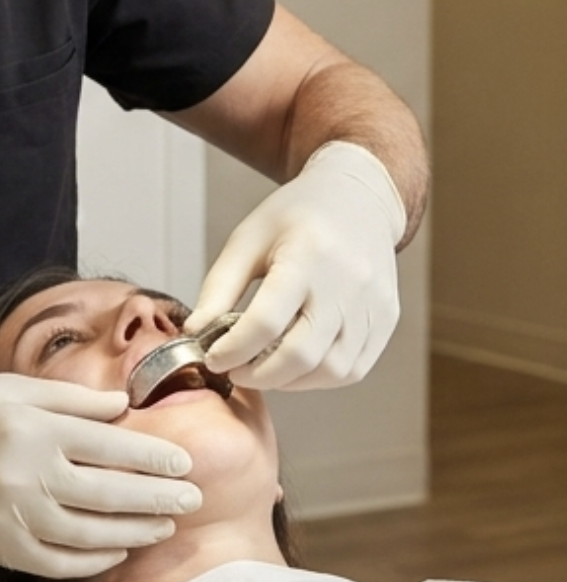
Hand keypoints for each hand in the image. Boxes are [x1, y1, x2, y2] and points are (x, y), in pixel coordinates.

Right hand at [0, 373, 199, 578]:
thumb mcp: (11, 387)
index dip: (153, 456)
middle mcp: (27, 476)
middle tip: (192, 498)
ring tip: (165, 525)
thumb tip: (123, 406)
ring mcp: (15, 518)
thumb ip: (71, 397)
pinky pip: (60, 562)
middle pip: (110, 493)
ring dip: (136, 531)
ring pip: (92, 533)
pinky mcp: (2, 549)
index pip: (109, 445)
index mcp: (32, 429)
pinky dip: (94, 558)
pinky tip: (117, 548)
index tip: (185, 461)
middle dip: (158, 498)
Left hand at [186, 141, 406, 390]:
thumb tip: (194, 333)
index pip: (266, 321)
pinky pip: (353, 368)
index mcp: (307, 255)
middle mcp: (346, 283)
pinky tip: (294, 365)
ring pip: (330, 370)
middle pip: (301, 354)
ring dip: (289, 381)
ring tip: (261, 368)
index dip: (233, 349)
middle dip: (258, 374)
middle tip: (233, 371)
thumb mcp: (247, 240)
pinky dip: (319, 378)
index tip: (211, 358)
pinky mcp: (386, 320)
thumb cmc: (294, 217)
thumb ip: (219, 288)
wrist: (358, 200)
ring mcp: (372, 305)